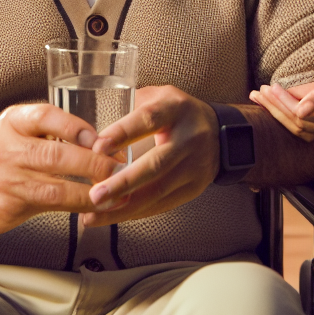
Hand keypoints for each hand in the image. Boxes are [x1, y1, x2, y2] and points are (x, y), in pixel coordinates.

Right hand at [0, 103, 124, 234]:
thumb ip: (58, 127)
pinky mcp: (11, 206)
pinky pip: (52, 207)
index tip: (100, 139)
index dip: (74, 127)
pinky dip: (79, 206)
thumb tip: (106, 140)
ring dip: (91, 191)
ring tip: (116, 192)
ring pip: (55, 188)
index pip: (44, 117)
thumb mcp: (27, 127)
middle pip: (54, 155)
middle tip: (120, 167)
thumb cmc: (15, 148)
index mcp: (14, 121)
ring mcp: (7, 179)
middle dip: (92, 163)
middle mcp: (7, 149)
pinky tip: (99, 206)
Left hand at [80, 86, 219, 227]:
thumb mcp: (159, 97)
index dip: (124, 132)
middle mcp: (189, 137)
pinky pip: (162, 204)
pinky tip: (112, 217)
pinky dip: (135, 212)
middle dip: (124, 182)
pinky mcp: (194, 188)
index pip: (149, 119)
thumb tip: (93, 128)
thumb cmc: (176, 113)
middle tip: (95, 195)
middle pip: (156, 163)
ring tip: (94, 213)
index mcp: (176, 109)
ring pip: (158, 190)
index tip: (98, 146)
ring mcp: (195, 165)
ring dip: (124, 206)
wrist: (220, 133)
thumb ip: (130, 106)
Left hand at [249, 34, 313, 140]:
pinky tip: (271, 98)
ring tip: (258, 96)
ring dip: (277, 110)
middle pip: (297, 124)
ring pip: (296, 123)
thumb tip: (300, 113)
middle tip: (257, 93)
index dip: (283, 104)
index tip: (270, 88)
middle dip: (275, 108)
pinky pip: (300, 115)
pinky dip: (285, 107)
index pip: (302, 118)